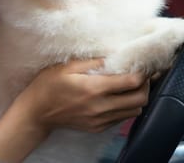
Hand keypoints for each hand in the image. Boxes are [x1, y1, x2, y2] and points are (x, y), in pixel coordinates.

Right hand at [15, 58, 149, 134]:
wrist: (36, 112)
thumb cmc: (49, 84)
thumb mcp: (68, 66)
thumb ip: (95, 61)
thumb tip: (117, 56)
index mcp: (94, 88)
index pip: (132, 82)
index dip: (143, 72)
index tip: (143, 64)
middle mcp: (101, 107)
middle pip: (140, 99)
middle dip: (146, 85)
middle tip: (141, 74)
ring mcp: (100, 120)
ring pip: (135, 111)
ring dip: (138, 97)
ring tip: (131, 85)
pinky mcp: (98, 127)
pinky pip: (122, 118)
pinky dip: (127, 107)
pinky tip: (119, 96)